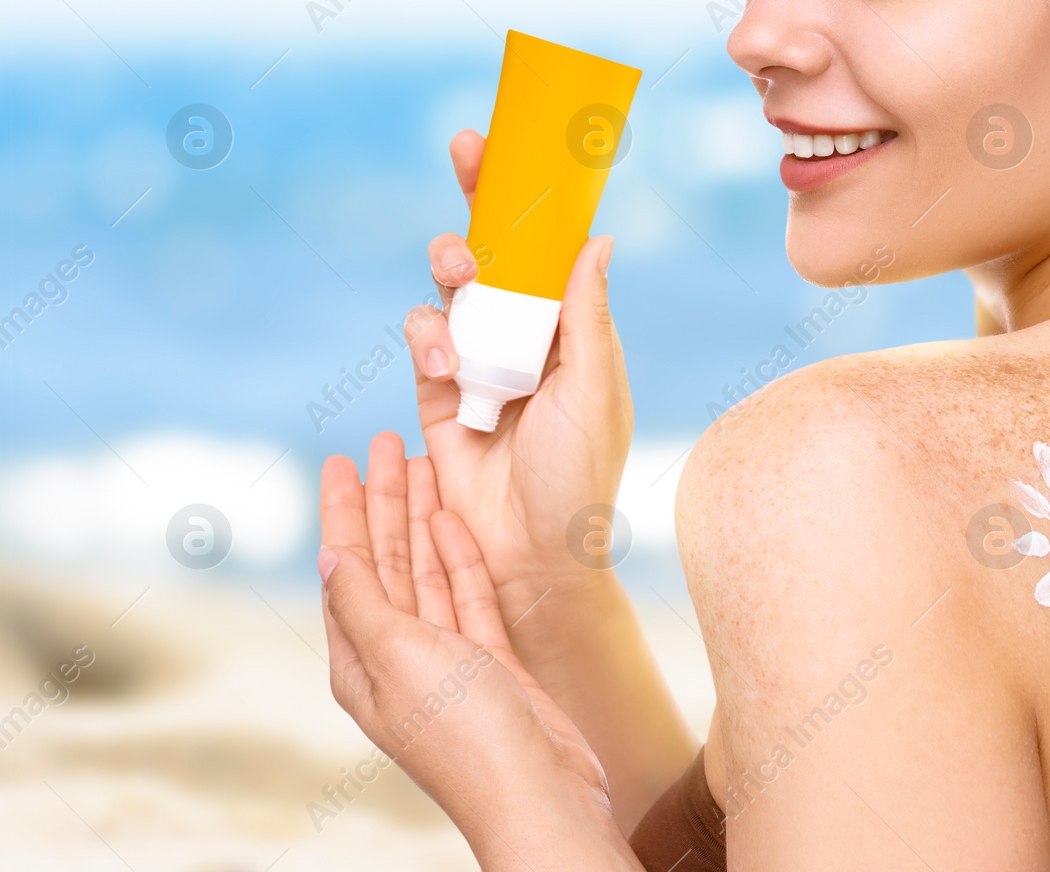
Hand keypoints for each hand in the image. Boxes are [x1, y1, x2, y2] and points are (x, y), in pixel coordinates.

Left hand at [318, 437, 641, 870]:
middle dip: (382, 501)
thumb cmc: (465, 735)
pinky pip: (466, 595)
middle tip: (388, 442)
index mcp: (361, 661)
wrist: (538, 791)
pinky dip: (459, 556)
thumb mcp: (399, 660)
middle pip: (384, 561)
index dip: (342, 511)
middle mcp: (398, 656)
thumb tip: (328, 558)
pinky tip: (454, 520)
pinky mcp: (490, 661)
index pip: (344, 567)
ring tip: (425, 464)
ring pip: (426, 571)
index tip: (342, 458)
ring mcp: (446, 658)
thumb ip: (364, 604)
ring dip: (421, 518)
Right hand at [404, 129, 632, 616]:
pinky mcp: (437, 391)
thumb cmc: (579, 472)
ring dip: (453, 264)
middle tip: (467, 151)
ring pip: (454, 285)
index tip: (521, 141)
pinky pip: (423, 337)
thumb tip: (598, 237)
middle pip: (497, 248)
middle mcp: (527, 335)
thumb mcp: (595, 386)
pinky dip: (430, 337)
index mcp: (574, 327)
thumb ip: (585, 313)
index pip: (552, 247)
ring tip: (459, 271)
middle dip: (480, 194)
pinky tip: (448, 362)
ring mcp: (480, 359)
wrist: (529, 553)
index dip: (536, 197)